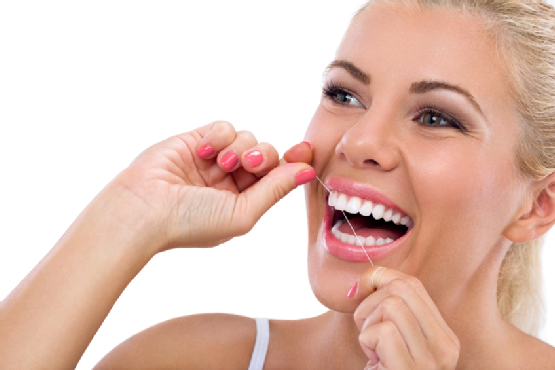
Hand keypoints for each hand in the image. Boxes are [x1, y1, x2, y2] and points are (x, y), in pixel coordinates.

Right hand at [113, 121, 313, 254]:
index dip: (293, 162)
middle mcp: (231, 180)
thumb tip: (308, 171)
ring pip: (247, 137)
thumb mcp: (243, 212)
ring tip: (221, 163)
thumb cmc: (191, 222)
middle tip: (248, 163)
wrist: (143, 210)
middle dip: (263, 155)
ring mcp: (214, 160)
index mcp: (244, 201)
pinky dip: (220, 135)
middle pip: (266, 154)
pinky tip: (205, 151)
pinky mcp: (196, 141)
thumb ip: (275, 190)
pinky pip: (223, 127)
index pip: (277, 177)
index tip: (305, 150)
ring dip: (240, 147)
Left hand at [351, 267, 459, 368]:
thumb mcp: (391, 337)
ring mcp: (432, 362)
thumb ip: (390, 306)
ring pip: (392, 305)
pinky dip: (367, 342)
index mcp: (444, 337)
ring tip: (373, 349)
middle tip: (369, 331)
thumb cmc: (381, 369)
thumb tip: (367, 278)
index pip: (413, 284)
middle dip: (372, 302)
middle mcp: (446, 348)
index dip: (381, 280)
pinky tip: (374, 362)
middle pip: (402, 288)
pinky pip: (383, 332)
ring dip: (368, 324)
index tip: (364, 295)